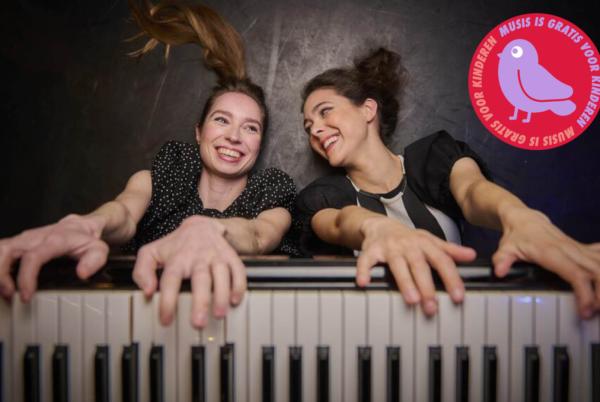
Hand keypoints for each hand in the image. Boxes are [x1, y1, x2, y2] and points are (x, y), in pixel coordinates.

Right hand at [0, 214, 108, 301]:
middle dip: (1, 274)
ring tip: (3, 291)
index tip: (26, 295)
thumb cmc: (85, 239)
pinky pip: (0, 252)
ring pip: (0, 249)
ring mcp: (23, 239)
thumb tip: (82, 273)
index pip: (34, 256)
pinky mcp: (17, 243)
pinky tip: (3, 283)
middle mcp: (34, 237)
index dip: (26, 277)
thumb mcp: (99, 249)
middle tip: (8, 294)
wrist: (79, 226)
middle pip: (7, 250)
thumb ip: (95, 260)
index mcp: (54, 239)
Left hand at [132, 215, 246, 328]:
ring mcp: (217, 256)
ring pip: (222, 274)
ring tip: (219, 314)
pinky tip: (235, 300)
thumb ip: (142, 271)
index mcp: (178, 258)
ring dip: (222, 295)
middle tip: (198, 323)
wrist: (202, 225)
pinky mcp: (231, 256)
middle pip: (200, 279)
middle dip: (201, 302)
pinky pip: (239, 270)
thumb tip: (148, 292)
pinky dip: (239, 285)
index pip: (171, 279)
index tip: (166, 320)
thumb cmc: (176, 245)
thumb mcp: (151, 252)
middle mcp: (198, 257)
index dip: (168, 301)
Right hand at [357, 216, 476, 314]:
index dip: (451, 278)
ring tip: (412, 300)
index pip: (441, 260)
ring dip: (405, 282)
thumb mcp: (429, 240)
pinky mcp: (370, 250)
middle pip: (419, 265)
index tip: (458, 296)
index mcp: (423, 243)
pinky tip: (364, 282)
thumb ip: (449, 250)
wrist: (379, 224)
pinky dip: (363, 271)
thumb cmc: (406, 237)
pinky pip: (365, 261)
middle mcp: (407, 245)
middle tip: (433, 306)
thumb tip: (471, 255)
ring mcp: (388, 247)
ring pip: (397, 265)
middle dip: (427, 287)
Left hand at [493, 207, 599, 318]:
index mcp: (552, 252)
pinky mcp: (581, 248)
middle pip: (596, 270)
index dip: (584, 292)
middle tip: (596, 311)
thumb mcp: (505, 247)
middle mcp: (569, 249)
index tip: (586, 309)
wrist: (524, 219)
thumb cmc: (516, 235)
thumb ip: (502, 259)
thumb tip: (499, 271)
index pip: (574, 273)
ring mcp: (577, 248)